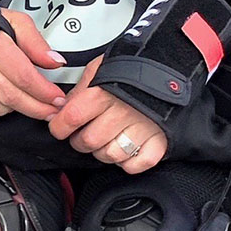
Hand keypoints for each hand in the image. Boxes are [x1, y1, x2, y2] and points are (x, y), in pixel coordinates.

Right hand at [0, 9, 65, 124]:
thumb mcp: (14, 21)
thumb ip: (35, 41)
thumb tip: (55, 61)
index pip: (23, 76)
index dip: (44, 92)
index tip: (57, 99)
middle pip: (11, 96)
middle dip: (36, 108)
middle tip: (50, 110)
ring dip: (12, 110)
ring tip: (22, 102)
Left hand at [48, 57, 167, 172]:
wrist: (171, 66)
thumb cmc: (135, 66)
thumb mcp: (101, 67)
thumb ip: (81, 88)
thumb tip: (62, 107)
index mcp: (104, 93)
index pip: (70, 118)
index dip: (59, 127)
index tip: (59, 127)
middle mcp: (122, 112)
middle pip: (87, 141)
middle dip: (80, 140)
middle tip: (84, 133)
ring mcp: (142, 129)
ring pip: (109, 155)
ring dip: (102, 151)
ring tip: (107, 139)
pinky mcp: (159, 142)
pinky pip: (135, 165)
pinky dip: (127, 162)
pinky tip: (126, 148)